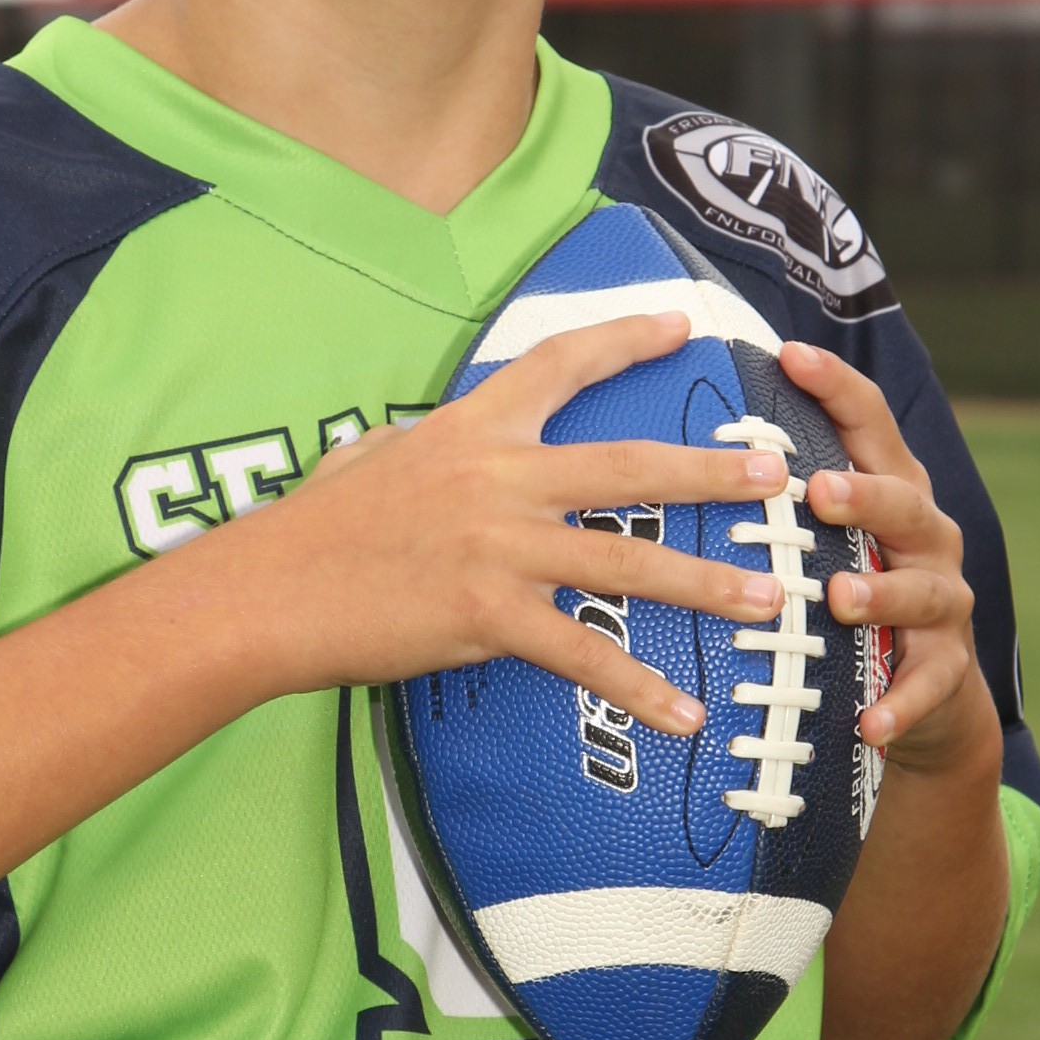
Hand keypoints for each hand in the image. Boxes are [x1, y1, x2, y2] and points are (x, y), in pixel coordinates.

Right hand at [238, 309, 801, 736]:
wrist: (264, 591)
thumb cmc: (308, 528)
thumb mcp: (367, 457)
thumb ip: (420, 444)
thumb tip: (433, 437)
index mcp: (471, 429)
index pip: (560, 363)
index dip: (624, 339)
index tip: (680, 326)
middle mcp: (499, 478)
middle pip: (629, 465)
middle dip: (710, 472)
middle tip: (774, 477)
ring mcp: (499, 547)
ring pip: (628, 562)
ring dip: (706, 582)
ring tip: (766, 598)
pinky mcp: (488, 615)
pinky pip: (583, 654)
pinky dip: (639, 689)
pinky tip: (685, 713)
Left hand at [777, 342, 996, 778]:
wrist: (919, 691)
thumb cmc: (844, 586)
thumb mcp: (819, 535)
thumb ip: (775, 492)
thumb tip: (670, 434)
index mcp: (888, 486)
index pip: (868, 422)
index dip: (836, 387)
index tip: (790, 355)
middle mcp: (924, 534)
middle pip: (904, 499)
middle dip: (863, 494)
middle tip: (818, 490)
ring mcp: (941, 600)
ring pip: (921, 589)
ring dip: (880, 593)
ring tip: (839, 599)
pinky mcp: (945, 668)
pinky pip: (926, 685)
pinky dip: (899, 702)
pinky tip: (869, 721)